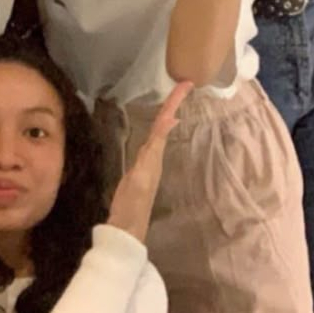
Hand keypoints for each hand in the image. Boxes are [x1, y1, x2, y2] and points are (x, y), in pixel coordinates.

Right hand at [107, 81, 191, 243]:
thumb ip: (152, 151)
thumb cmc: (132, 204)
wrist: (126, 228)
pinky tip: (159, 127)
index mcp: (155, 154)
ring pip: (160, 129)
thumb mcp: (140, 176)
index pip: (166, 121)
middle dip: (173, 102)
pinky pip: (153, 139)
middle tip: (183, 84)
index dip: (174, 102)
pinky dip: (158, 128)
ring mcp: (149, 161)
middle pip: (165, 122)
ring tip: (173, 98)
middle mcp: (155, 155)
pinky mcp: (141, 166)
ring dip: (167, 112)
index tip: (187, 84)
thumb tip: (169, 123)